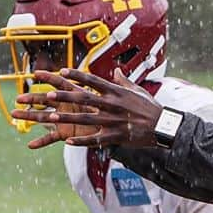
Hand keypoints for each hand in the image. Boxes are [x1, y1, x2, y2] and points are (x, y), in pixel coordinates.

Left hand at [11, 68, 162, 150]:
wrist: (163, 126)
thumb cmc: (150, 107)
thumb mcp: (137, 90)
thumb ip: (123, 81)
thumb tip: (116, 70)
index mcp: (117, 92)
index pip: (93, 81)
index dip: (77, 76)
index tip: (62, 71)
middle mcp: (113, 105)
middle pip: (85, 99)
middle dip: (66, 97)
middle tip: (49, 95)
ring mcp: (114, 121)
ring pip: (86, 119)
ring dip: (68, 118)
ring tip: (51, 117)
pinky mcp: (117, 136)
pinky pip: (96, 139)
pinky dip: (82, 141)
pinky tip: (68, 142)